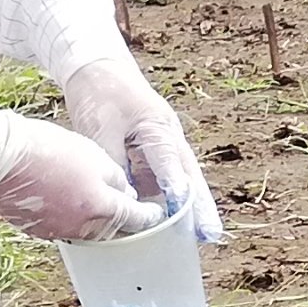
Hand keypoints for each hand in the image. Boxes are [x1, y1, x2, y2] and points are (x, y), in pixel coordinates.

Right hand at [0, 119, 148, 241]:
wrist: (1, 158)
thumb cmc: (48, 150)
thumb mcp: (94, 155)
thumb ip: (115, 179)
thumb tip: (124, 194)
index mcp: (102, 207)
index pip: (135, 218)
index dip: (149, 216)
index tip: (157, 214)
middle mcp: (82, 227)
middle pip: (113, 230)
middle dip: (123, 220)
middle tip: (129, 209)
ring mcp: (57, 231)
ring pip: (87, 231)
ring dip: (96, 220)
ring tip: (95, 201)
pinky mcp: (36, 230)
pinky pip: (62, 228)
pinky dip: (69, 218)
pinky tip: (65, 201)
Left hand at [59, 44, 222, 242]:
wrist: (96, 66)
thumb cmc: (101, 92)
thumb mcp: (100, 126)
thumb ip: (114, 162)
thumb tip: (124, 199)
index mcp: (159, 128)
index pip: (172, 164)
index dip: (179, 191)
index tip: (186, 213)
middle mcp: (168, 141)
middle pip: (189, 178)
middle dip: (200, 208)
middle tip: (211, 236)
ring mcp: (161, 150)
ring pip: (179, 184)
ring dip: (186, 210)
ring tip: (195, 240)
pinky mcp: (150, 157)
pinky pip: (159, 185)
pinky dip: (162, 204)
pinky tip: (161, 227)